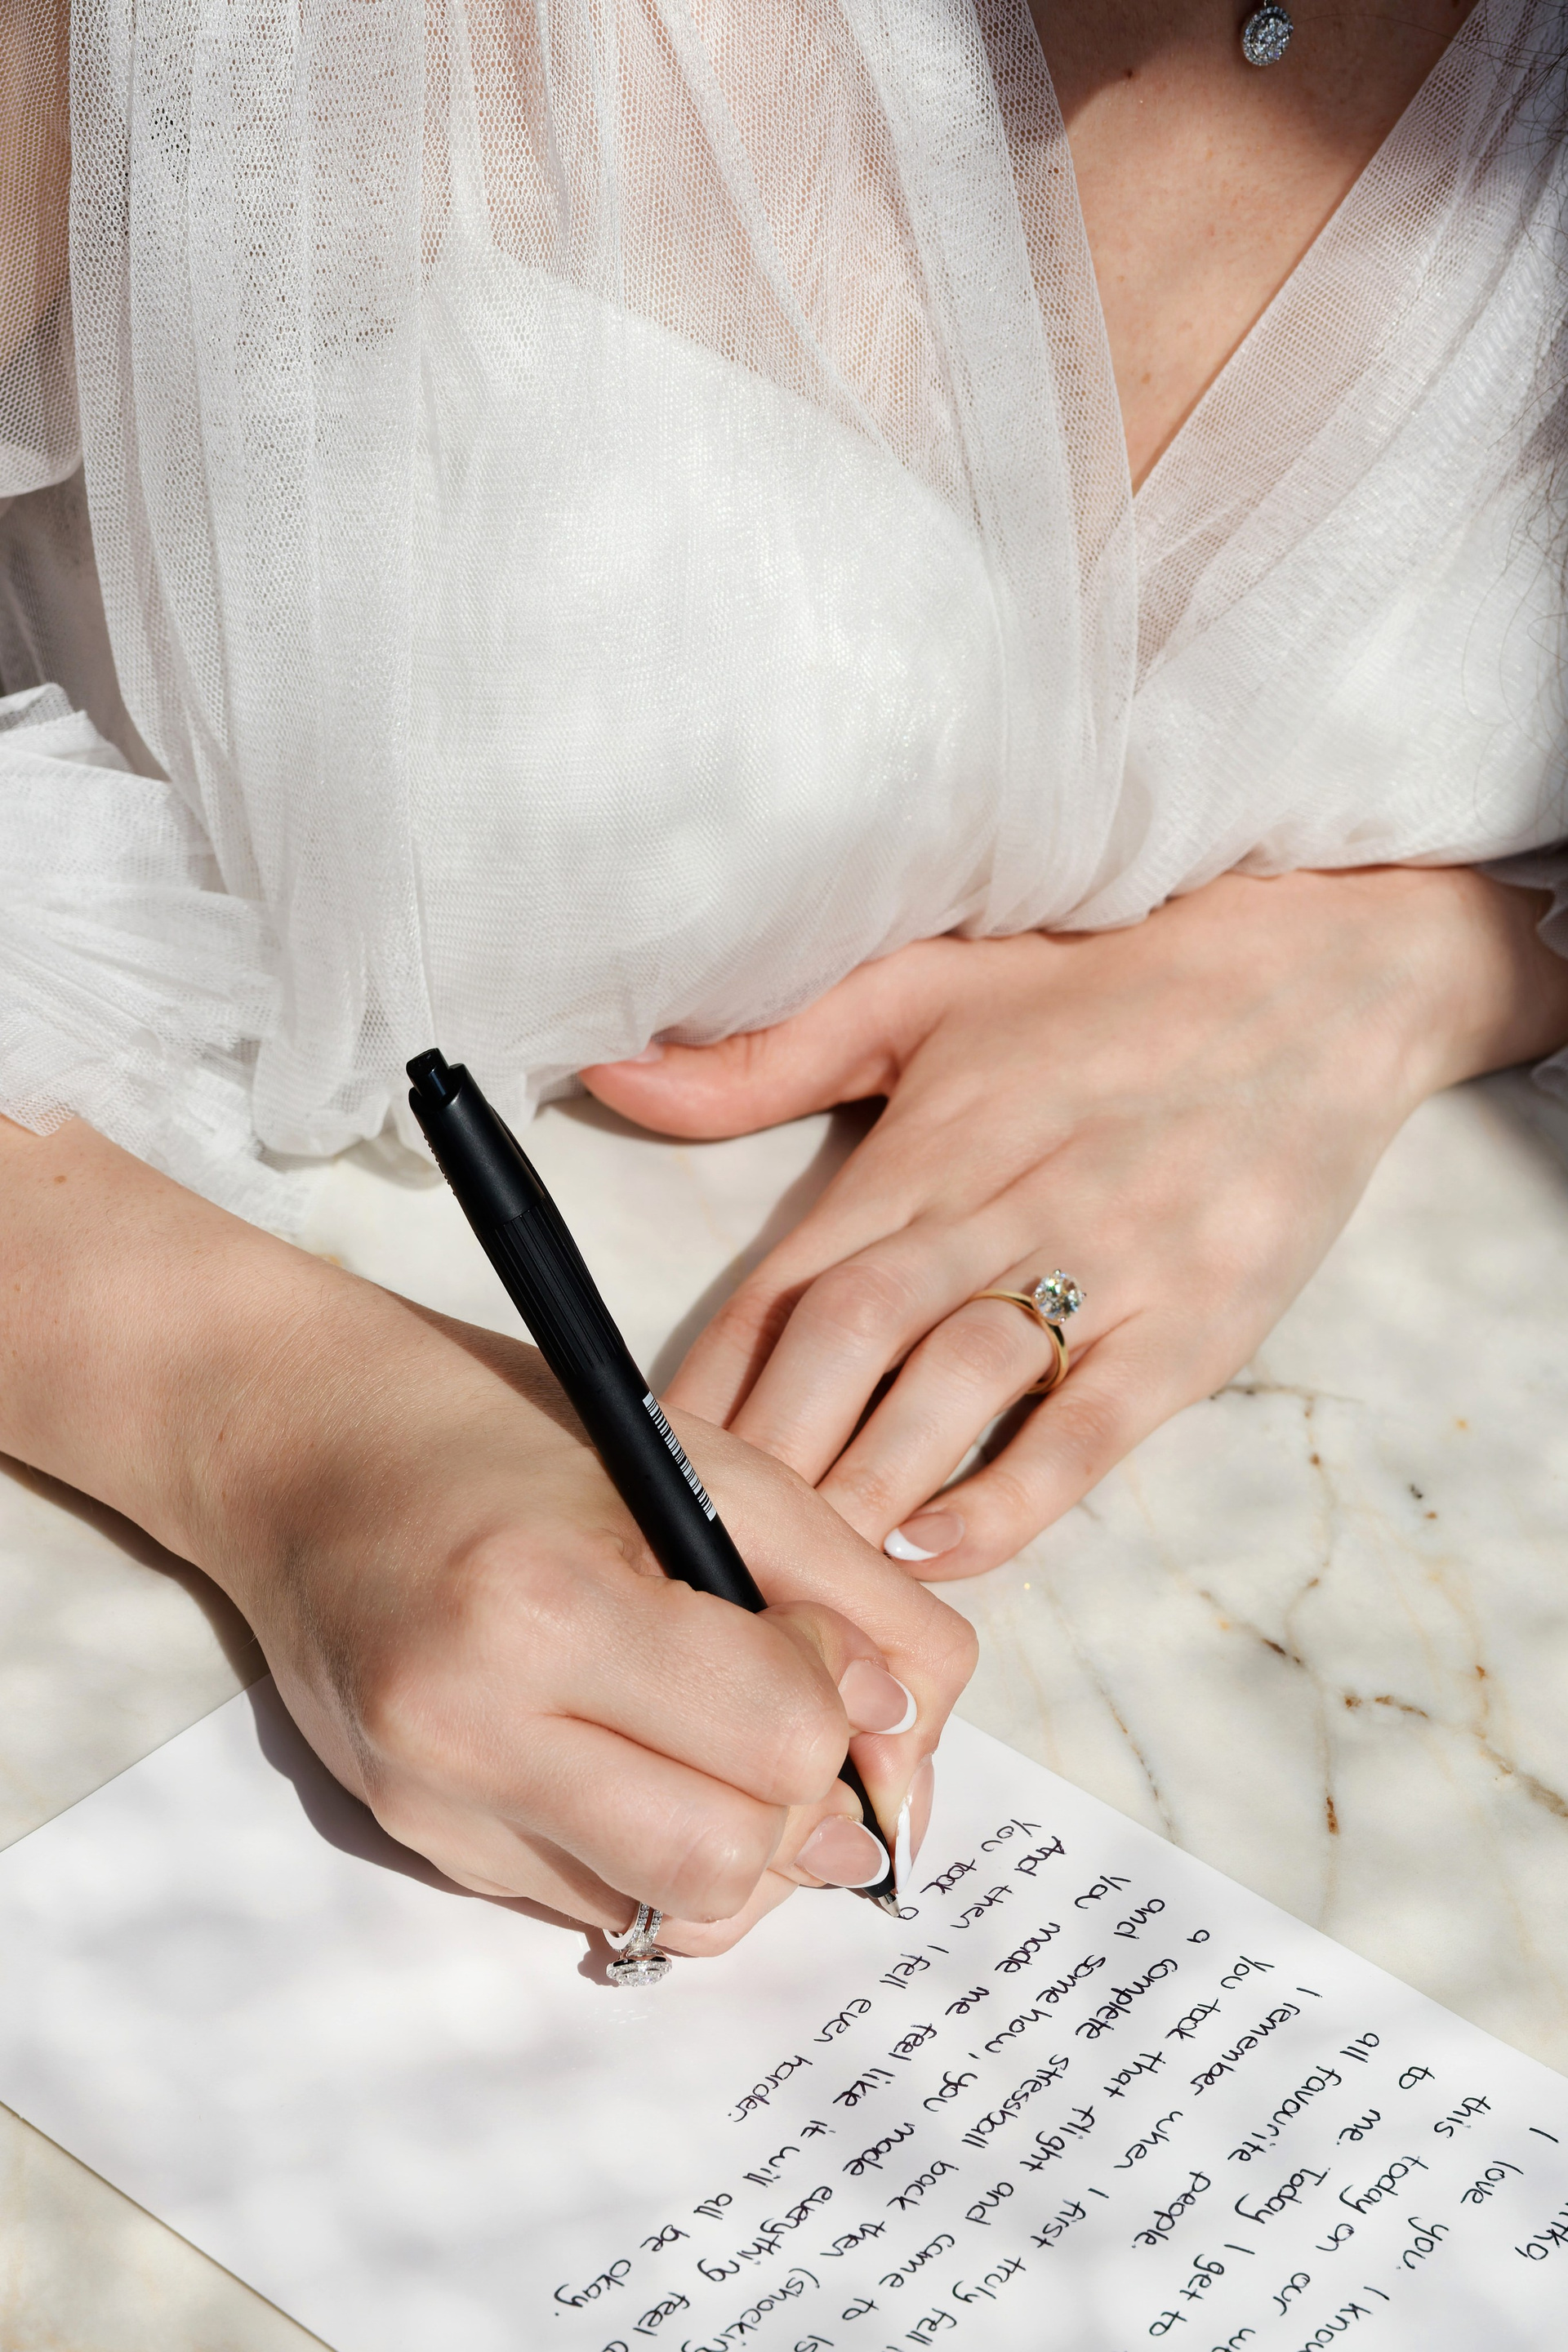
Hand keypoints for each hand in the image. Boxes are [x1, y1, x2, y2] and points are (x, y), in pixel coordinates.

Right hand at [0, 1119, 975, 1954]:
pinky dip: (652, 1851)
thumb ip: (848, 1593)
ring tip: (725, 1744)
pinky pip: (594, 1906)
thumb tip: (911, 1735)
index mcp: (546, 1605)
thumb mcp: (710, 1463)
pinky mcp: (415, 1843)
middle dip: (803, 1803)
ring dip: (739, 1846)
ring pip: (668, 1916)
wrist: (303, 1447)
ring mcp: (430, 1804)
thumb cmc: (511, 1428)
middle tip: (793, 1718)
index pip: (782, 1741)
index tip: (823, 1643)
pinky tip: (637, 1755)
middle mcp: (468, 1729)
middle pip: (730, 1863)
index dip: (846, 1701)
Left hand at [584, 867, 1567, 1578]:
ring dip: (865, 1486)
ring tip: (794, 1585)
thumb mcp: (925, 991)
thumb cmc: (1105, 991)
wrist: (1316, 983)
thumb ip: (771, 1054)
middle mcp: (1000, 1202)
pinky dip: (1007, 1496)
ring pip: (955, 1383)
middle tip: (699, 1553)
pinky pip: (1087, 1428)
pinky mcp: (1192, 1324)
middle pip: (848, 1337)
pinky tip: (936, 1554)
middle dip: (764, 1454)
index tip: (639, 1470)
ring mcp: (1103, 1267)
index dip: (702, 1384)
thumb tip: (614, 1075)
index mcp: (922, 1141)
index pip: (782, 1281)